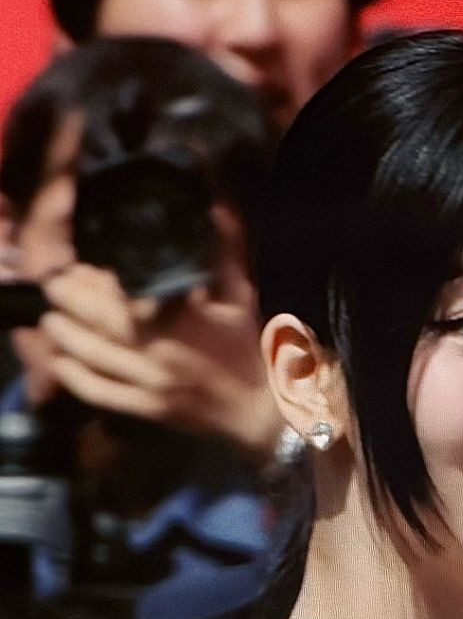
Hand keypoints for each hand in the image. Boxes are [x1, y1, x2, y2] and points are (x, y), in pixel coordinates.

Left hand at [39, 249, 280, 459]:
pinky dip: (75, 377)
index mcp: (183, 318)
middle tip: (54, 283)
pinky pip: (101, 393)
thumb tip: (215, 209)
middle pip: (100, 320)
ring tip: (50, 318)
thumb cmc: (246, 348)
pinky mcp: (147, 409)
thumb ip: (223, 252)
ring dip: (65, 334)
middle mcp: (161, 350)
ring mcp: (151, 382)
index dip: (96, 277)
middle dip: (70, 299)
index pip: (127, 290)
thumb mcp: (239, 296)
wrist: (256, 410)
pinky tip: (60, 361)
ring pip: (94, 355)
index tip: (80, 264)